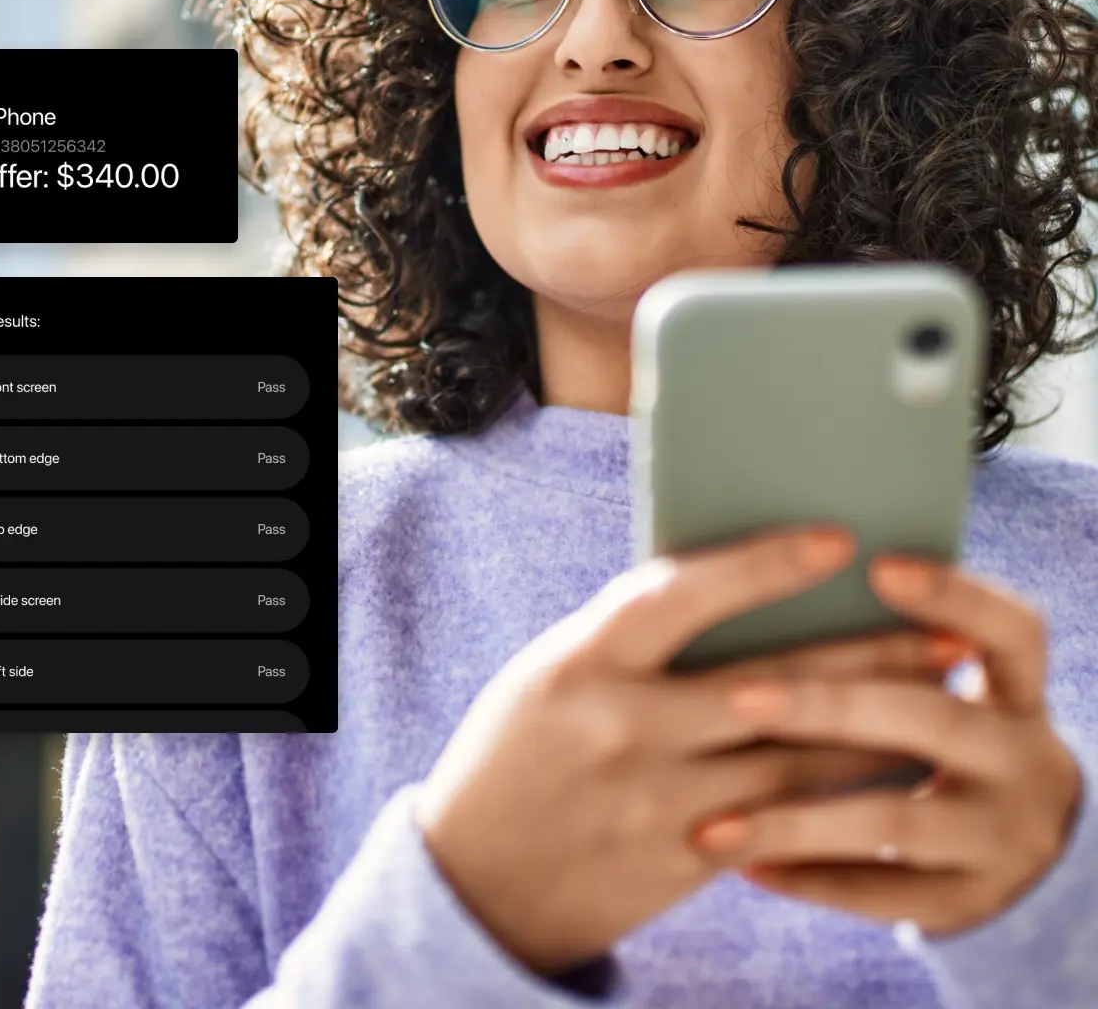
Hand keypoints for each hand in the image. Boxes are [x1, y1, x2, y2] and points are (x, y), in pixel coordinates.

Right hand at [415, 526, 956, 976]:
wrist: (477, 880)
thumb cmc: (517, 751)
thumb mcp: (553, 673)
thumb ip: (631, 640)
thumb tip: (738, 596)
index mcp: (583, 659)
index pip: (682, 594)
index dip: (762, 565)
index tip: (835, 540)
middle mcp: (625, 725)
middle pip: (769, 682)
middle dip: (866, 654)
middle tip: (942, 631)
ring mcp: (659, 799)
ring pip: (795, 759)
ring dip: (876, 727)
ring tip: (939, 697)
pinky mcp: (685, 859)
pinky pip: (785, 822)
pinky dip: (842, 792)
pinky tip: (890, 770)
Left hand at [691, 556, 1082, 935]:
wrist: (1002, 842)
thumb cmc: (921, 726)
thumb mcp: (932, 682)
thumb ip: (874, 642)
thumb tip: (760, 563)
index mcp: (1017, 687)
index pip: (1009, 629)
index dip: (952, 594)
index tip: (876, 565)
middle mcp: (1026, 760)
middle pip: (931, 718)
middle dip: (828, 704)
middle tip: (737, 698)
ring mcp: (1004, 840)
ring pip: (891, 821)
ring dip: (794, 818)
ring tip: (707, 821)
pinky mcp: (967, 904)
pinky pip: (878, 894)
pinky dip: (804, 877)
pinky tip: (736, 862)